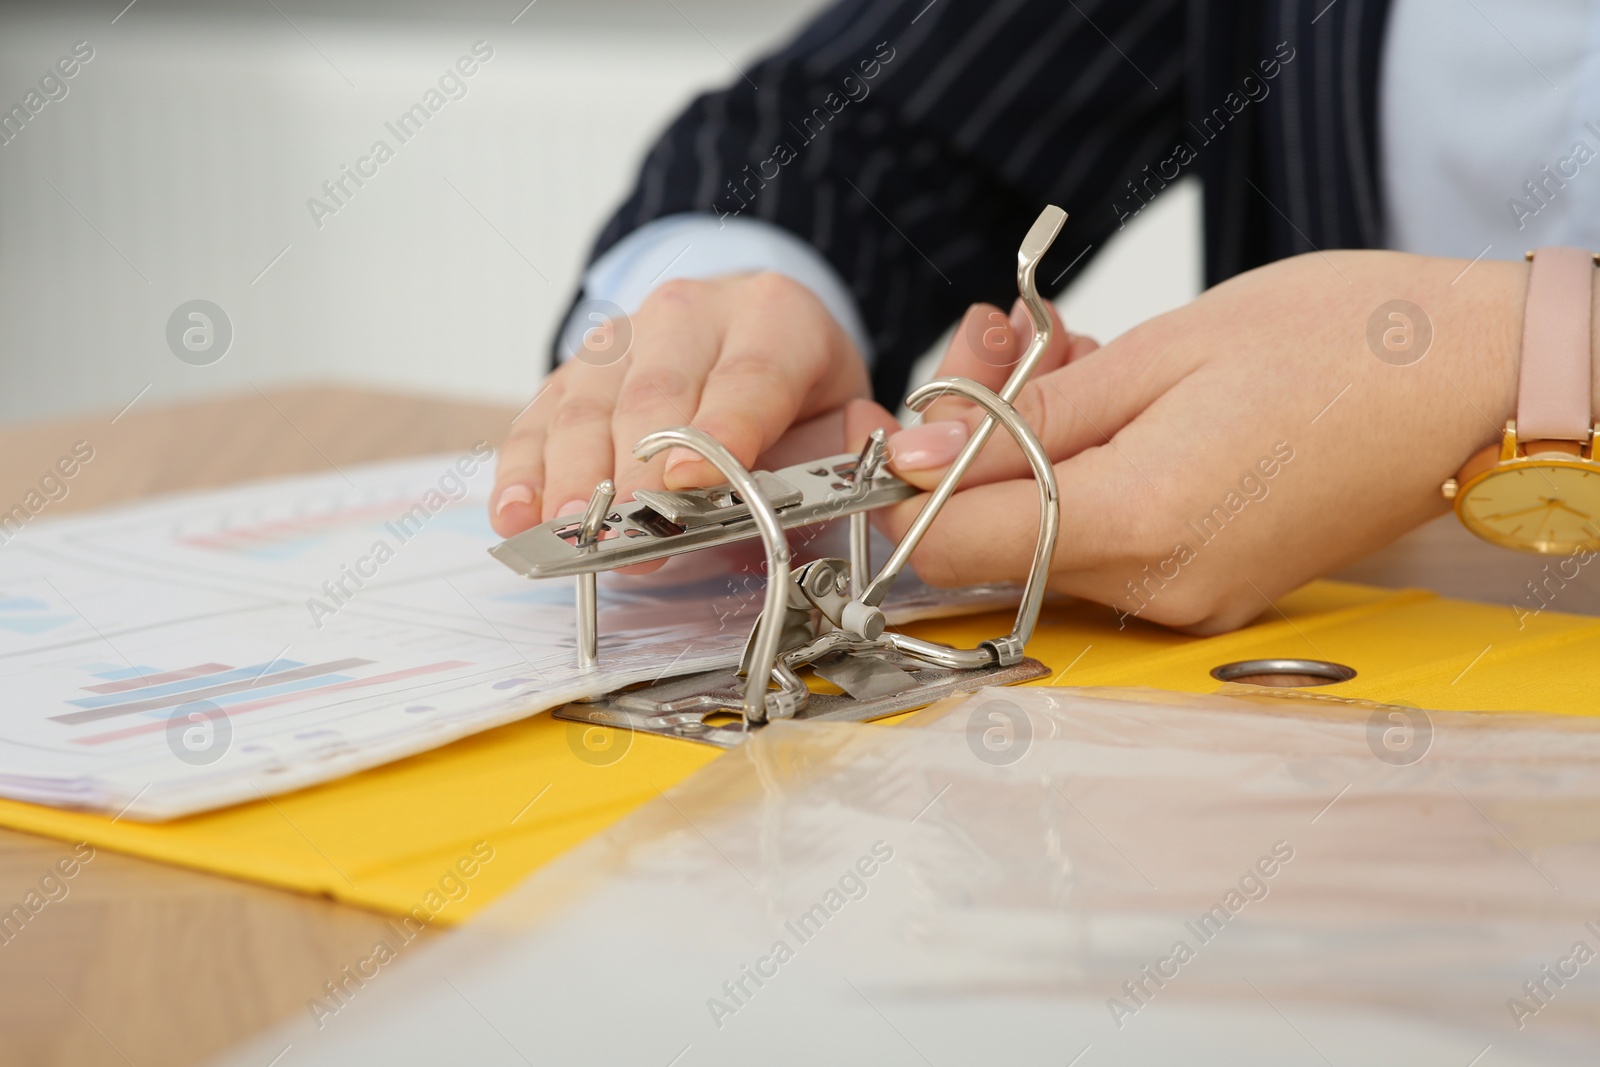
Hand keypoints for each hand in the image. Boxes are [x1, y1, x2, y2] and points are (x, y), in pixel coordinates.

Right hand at [490, 273, 874, 560]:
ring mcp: (624, 338)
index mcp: (774, 317)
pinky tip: (517, 515)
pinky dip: (524, 471)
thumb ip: (827, 458)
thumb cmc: (795, 389)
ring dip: (573, 475)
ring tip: (568, 532)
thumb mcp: (836, 412)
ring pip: (589, 403)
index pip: (749, 377)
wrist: (749, 329)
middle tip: (627, 531)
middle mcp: (691, 314)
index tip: (691, 484)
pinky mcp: (574, 371)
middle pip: (656, 391)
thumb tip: (816, 494)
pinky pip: (540, 418)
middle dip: (637, 468)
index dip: (719, 432)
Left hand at [879, 250, 1529, 632]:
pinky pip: (1106, 541)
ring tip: (1068, 352)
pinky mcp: (1213, 589)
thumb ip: (1029, 413)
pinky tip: (1109, 400)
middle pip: (996, 541)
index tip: (895, 422)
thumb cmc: (1342, 341)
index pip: (954, 551)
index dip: (902, 492)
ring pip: (1047, 537)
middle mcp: (1157, 591)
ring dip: (1029, 449)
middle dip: (974, 442)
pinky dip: (1083, 474)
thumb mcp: (1162, 349)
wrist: (1478, 379)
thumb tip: (921, 454)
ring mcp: (1188, 600)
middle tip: (999, 340)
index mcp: (1139, 525)